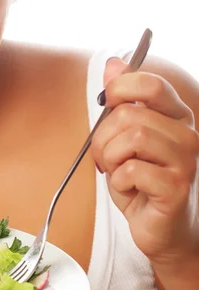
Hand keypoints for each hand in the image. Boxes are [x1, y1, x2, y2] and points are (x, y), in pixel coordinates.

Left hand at [91, 57, 198, 268]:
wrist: (160, 227)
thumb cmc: (141, 181)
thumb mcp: (124, 136)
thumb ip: (121, 100)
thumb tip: (113, 62)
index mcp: (176, 116)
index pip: (150, 84)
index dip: (120, 89)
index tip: (106, 105)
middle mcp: (187, 134)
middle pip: (129, 115)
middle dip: (103, 138)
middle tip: (107, 157)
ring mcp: (186, 161)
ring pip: (131, 139)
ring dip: (110, 159)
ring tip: (117, 172)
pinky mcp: (177, 187)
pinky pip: (131, 170)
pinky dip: (118, 181)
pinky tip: (128, 189)